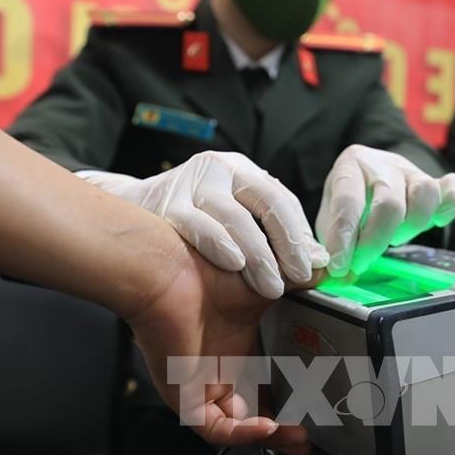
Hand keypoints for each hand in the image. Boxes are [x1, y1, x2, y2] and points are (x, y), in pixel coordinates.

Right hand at [79, 151, 328, 297]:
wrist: (134, 210)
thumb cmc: (196, 222)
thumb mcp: (239, 220)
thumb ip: (276, 239)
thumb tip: (320, 264)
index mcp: (245, 173)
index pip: (283, 200)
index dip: (300, 234)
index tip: (314, 266)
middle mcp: (222, 169)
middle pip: (267, 201)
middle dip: (287, 243)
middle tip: (298, 277)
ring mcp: (192, 182)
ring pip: (234, 215)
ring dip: (257, 254)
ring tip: (271, 285)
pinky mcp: (166, 202)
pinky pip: (196, 223)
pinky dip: (217, 244)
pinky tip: (233, 263)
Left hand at [125, 242, 309, 454]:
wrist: (170, 273)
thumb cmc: (211, 271)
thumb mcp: (271, 281)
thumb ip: (303, 282)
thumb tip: (328, 274)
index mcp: (239, 345)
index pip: (268, 382)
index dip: (294, 397)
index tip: (320, 404)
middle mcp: (221, 368)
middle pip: (256, 410)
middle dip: (285, 428)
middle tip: (312, 436)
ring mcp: (203, 386)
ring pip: (239, 426)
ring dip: (271, 436)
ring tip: (299, 438)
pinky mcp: (186, 398)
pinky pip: (217, 430)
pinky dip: (245, 433)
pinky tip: (270, 426)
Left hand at [316, 145, 454, 275]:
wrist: (370, 174)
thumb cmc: (350, 200)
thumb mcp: (330, 216)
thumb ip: (332, 244)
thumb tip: (339, 277)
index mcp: (351, 166)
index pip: (349, 202)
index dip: (344, 239)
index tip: (340, 266)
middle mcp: (384, 164)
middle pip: (390, 204)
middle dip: (375, 242)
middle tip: (363, 261)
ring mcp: (414, 171)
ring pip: (425, 194)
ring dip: (410, 226)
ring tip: (395, 239)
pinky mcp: (437, 182)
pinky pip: (454, 191)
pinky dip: (449, 210)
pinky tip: (437, 222)